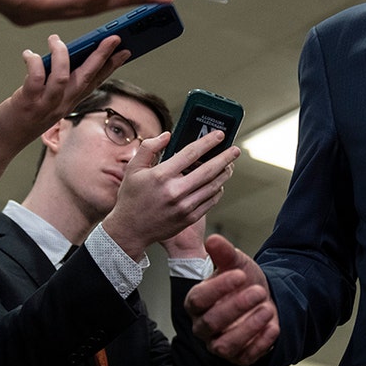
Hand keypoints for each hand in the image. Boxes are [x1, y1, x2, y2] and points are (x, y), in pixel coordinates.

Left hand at [0, 34, 127, 236]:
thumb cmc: (18, 119)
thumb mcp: (44, 102)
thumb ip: (54, 84)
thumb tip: (61, 56)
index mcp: (68, 104)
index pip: (95, 82)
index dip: (111, 66)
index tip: (125, 51)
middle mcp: (62, 105)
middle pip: (87, 77)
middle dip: (101, 56)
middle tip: (113, 38)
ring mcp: (46, 105)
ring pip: (64, 76)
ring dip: (62, 54)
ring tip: (55, 38)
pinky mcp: (27, 103)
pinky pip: (36, 78)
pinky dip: (34, 62)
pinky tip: (28, 53)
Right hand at [102, 131, 239, 259]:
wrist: (130, 230)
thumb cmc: (131, 197)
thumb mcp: (133, 169)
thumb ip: (149, 148)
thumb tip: (168, 135)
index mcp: (161, 175)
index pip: (191, 153)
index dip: (208, 142)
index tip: (220, 135)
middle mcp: (175, 191)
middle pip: (209, 170)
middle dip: (225, 157)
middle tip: (235, 150)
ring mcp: (184, 206)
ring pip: (213, 186)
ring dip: (225, 173)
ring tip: (230, 165)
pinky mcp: (189, 218)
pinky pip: (211, 201)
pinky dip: (218, 190)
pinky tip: (219, 183)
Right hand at [186, 234, 279, 364]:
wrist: (263, 298)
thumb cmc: (243, 282)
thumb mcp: (236, 263)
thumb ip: (224, 253)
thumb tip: (213, 239)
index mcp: (197, 302)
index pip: (198, 299)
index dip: (217, 288)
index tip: (240, 274)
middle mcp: (203, 326)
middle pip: (211, 322)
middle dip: (236, 307)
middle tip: (258, 291)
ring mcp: (220, 343)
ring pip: (225, 345)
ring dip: (248, 328)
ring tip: (268, 308)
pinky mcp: (238, 356)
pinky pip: (246, 357)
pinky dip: (261, 343)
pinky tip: (273, 327)